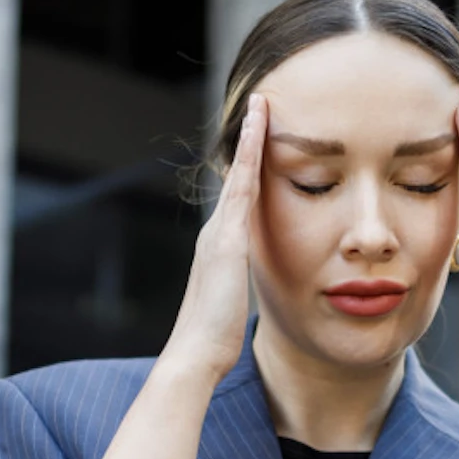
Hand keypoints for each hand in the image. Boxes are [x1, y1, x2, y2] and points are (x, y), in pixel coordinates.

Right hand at [162, 93, 267, 383]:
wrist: (195, 355)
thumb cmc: (215, 341)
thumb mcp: (230, 308)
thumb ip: (237, 293)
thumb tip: (242, 298)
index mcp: (220, 248)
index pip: (239, 199)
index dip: (249, 169)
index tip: (260, 141)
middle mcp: (216, 232)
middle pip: (236, 176)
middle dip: (248, 140)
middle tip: (261, 104)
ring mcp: (219, 232)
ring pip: (238, 172)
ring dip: (250, 136)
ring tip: (263, 103)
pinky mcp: (228, 237)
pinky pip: (243, 183)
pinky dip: (251, 152)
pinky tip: (262, 126)